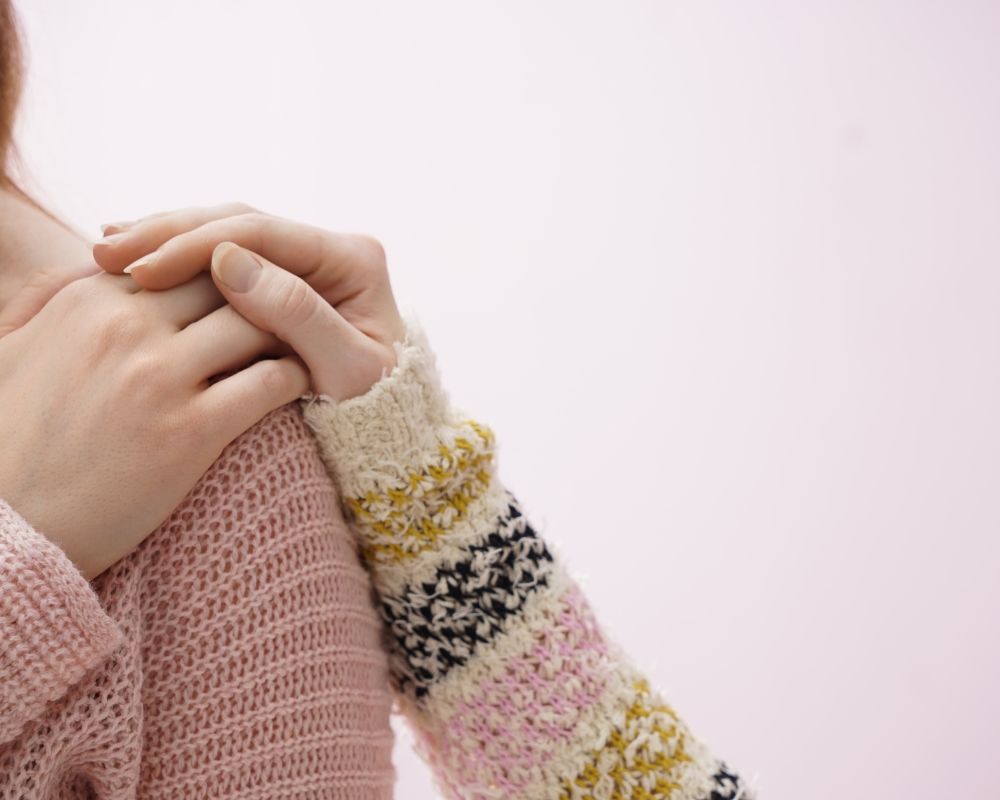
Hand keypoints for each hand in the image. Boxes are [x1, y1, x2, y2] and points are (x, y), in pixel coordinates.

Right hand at [0, 270, 307, 578]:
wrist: (10, 529)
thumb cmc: (13, 438)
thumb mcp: (13, 349)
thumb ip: (54, 297)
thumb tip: (92, 265)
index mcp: (91, 299)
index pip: (182, 258)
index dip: (222, 272)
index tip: (249, 291)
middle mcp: (127, 326)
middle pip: (226, 280)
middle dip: (263, 292)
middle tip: (297, 312)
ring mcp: (159, 377)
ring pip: (256, 322)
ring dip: (288, 331)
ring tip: (308, 346)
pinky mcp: (190, 431)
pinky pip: (270, 382)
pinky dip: (296, 378)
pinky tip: (302, 386)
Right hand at [93, 203, 405, 401]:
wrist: (387, 426)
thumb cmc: (372, 408)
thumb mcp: (346, 370)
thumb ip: (296, 314)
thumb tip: (228, 263)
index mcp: (353, 258)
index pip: (262, 233)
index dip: (195, 246)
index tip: (141, 271)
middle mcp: (330, 247)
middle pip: (238, 223)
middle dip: (169, 233)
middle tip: (106, 252)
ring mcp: (307, 260)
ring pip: (226, 234)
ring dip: (166, 240)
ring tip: (107, 252)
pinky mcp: (285, 279)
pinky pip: (225, 259)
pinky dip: (180, 260)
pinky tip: (135, 268)